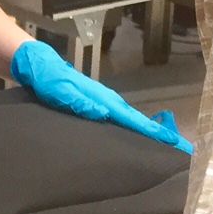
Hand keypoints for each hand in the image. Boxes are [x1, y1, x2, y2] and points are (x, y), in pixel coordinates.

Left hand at [9, 40, 191, 152]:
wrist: (35, 64)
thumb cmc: (47, 77)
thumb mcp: (58, 89)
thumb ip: (77, 101)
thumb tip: (102, 113)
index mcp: (101, 98)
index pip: (130, 118)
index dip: (151, 130)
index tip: (173, 142)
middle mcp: (105, 100)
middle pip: (134, 120)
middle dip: (155, 134)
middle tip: (176, 149)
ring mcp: (99, 101)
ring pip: (125, 120)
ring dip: (142, 132)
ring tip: (159, 148)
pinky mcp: (91, 105)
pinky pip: (114, 119)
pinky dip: (126, 128)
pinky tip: (128, 139)